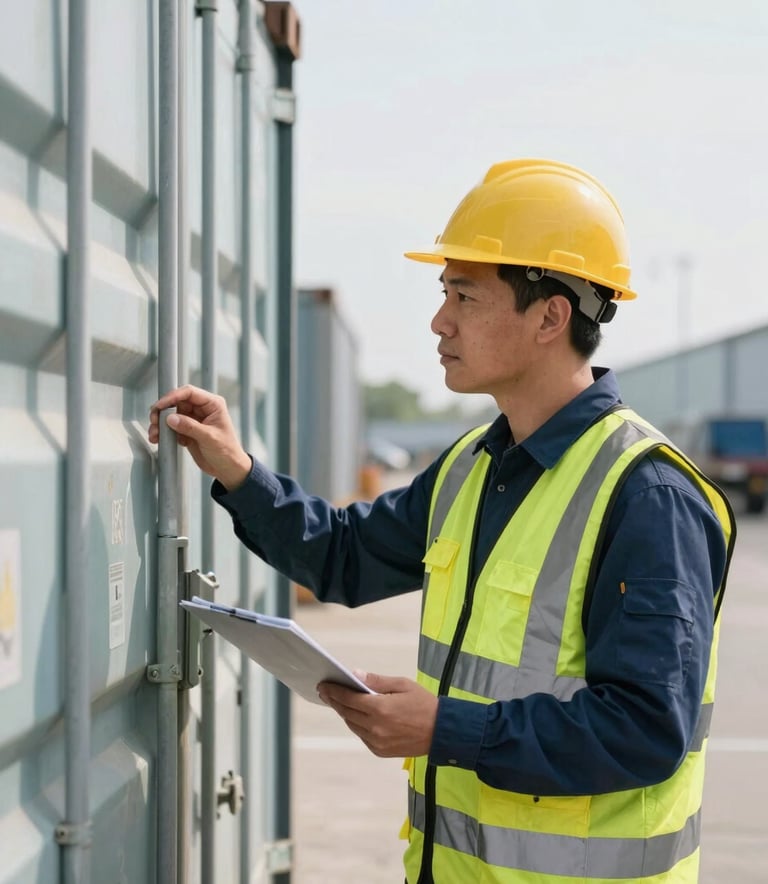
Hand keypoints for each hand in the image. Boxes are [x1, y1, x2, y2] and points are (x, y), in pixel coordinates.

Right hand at [148, 385, 251, 490]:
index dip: (172, 397)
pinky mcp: (187, 430)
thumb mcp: (209, 438)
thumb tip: (171, 418)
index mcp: (213, 404)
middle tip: (154, 421)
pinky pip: (171, 427)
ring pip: (171, 415)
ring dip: (161, 424)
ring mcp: (194, 420)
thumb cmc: (227, 452)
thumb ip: (190, 427)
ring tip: (155, 434)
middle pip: (177, 402)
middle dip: (163, 411)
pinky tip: (160, 440)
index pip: (189, 393)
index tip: (160, 406)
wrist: (227, 469)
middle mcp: (202, 409)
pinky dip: (164, 432)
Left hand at [317, 673, 437, 757]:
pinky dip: (356, 725)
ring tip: (338, 702)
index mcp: (380, 709)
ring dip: (344, 713)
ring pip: (352, 725)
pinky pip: (362, 736)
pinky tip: (355, 715)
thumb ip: (377, 681)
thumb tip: (356, 675)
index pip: (349, 698)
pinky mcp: (380, 751)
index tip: (323, 685)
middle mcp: (375, 727)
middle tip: (325, 691)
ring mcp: (377, 742)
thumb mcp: (402, 684)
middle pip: (347, 712)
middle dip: (335, 700)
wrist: (442, 732)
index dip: (334, 691)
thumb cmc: (423, 704)